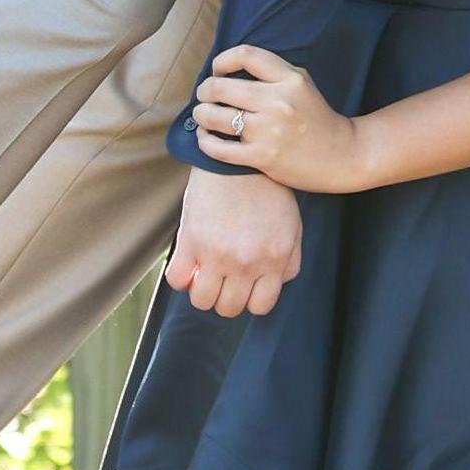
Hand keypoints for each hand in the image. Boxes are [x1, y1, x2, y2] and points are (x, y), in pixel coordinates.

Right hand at [165, 167, 302, 317]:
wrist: (237, 161)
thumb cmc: (267, 192)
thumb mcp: (292, 227)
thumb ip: (290, 261)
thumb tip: (275, 284)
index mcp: (274, 260)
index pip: (260, 307)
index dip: (250, 299)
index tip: (244, 285)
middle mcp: (246, 263)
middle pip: (229, 308)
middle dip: (226, 297)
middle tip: (223, 278)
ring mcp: (217, 254)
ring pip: (203, 301)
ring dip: (202, 291)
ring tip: (204, 273)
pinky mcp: (191, 241)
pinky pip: (177, 279)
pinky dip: (180, 277)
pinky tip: (188, 263)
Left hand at [191, 46, 370, 192]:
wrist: (342, 156)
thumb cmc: (316, 118)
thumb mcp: (301, 84)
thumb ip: (271, 72)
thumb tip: (225, 68)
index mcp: (290, 79)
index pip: (244, 55)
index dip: (221, 60)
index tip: (217, 70)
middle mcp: (278, 102)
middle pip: (220, 87)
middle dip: (205, 90)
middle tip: (205, 96)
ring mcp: (269, 131)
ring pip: (214, 117)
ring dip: (202, 115)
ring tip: (204, 115)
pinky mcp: (262, 157)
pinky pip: (218, 148)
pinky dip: (206, 141)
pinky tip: (208, 137)